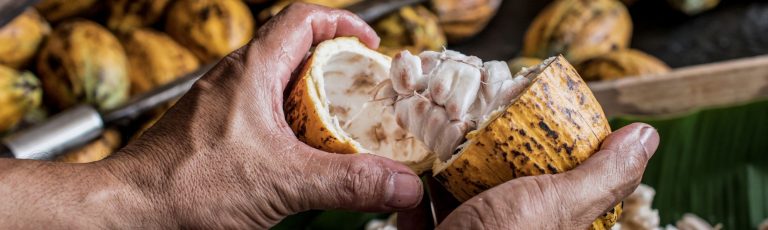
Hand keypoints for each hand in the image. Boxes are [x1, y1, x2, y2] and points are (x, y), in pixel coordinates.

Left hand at [0, 3, 421, 228]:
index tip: (371, 45)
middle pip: (297, 52)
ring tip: (341, 130)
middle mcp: (236, 79)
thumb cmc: (183, 186)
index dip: (343, 24)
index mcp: (252, 71)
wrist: (127, 211)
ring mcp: (223, 105)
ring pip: (281, 86)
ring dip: (315, 102)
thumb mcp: (281, 182)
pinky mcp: (216, 131)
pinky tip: (302, 158)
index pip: (303, 19)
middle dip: (338, 70)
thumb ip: (347, 182)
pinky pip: (264, 115)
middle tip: (365, 96)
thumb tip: (400, 183)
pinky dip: (292, 127)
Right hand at [398, 123, 659, 229]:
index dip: (545, 144)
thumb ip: (602, 176)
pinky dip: (416, 200)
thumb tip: (646, 136)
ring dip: (445, 171)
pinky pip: (425, 218)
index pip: (556, 179)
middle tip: (475, 120)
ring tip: (438, 140)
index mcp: (551, 226)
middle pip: (503, 185)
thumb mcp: (559, 206)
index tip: (526, 113)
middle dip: (485, 154)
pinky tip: (414, 182)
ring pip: (460, 199)